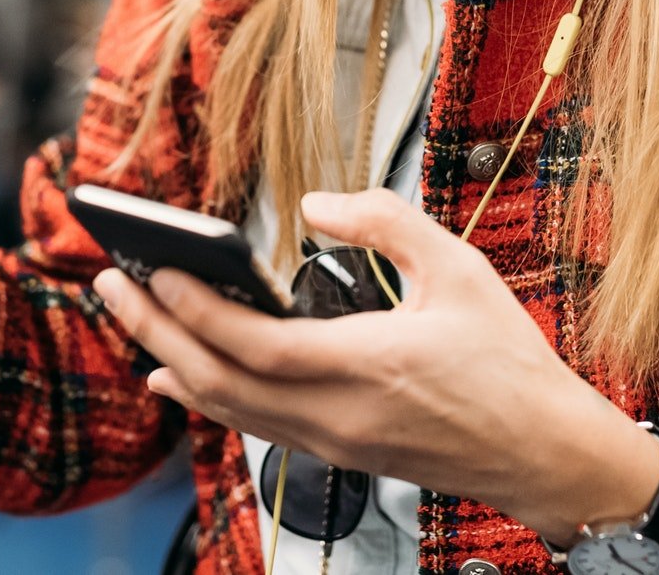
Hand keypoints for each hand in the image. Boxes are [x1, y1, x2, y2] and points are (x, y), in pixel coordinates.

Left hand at [91, 189, 658, 544]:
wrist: (547, 455)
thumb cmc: (511, 366)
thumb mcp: (461, 271)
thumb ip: (387, 224)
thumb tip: (316, 203)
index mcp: (368, 367)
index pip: (253, 346)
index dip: (195, 310)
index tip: (156, 270)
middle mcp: (338, 416)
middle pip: (219, 382)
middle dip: (154, 331)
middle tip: (111, 285)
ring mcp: (334, 442)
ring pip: (229, 410)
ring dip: (171, 361)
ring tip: (131, 317)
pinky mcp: (338, 452)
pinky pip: (252, 426)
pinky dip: (207, 396)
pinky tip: (178, 376)